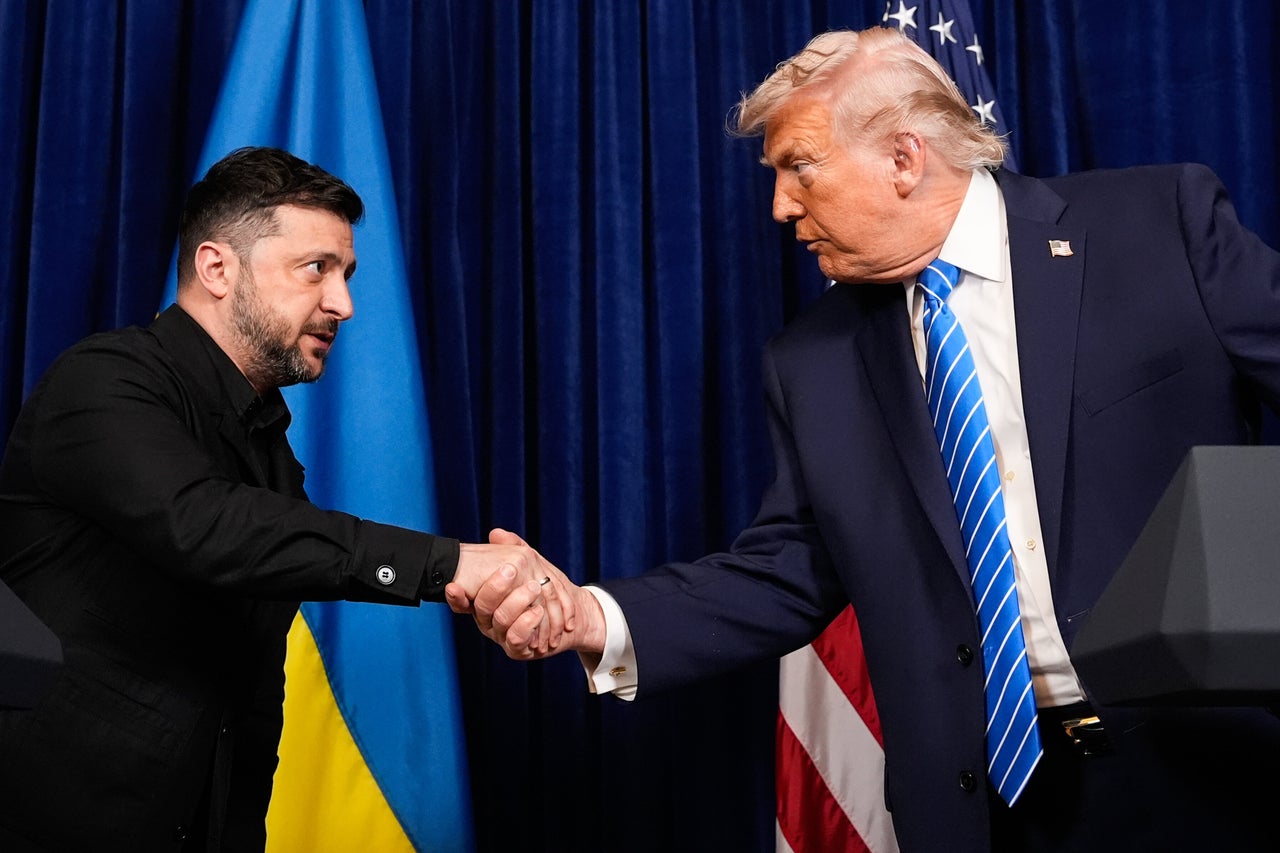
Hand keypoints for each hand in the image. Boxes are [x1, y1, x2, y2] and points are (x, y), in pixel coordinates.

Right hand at [444, 528, 575, 654]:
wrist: (567, 615)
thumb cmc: (540, 587)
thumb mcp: (526, 565)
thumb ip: (511, 550)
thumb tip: (496, 534)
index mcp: (482, 601)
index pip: (462, 599)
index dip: (456, 597)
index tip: (453, 586)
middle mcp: (488, 620)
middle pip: (484, 606)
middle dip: (495, 587)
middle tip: (510, 569)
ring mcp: (502, 635)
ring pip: (501, 619)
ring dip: (517, 601)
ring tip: (533, 586)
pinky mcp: (518, 648)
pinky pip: (517, 638)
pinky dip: (527, 623)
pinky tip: (537, 611)